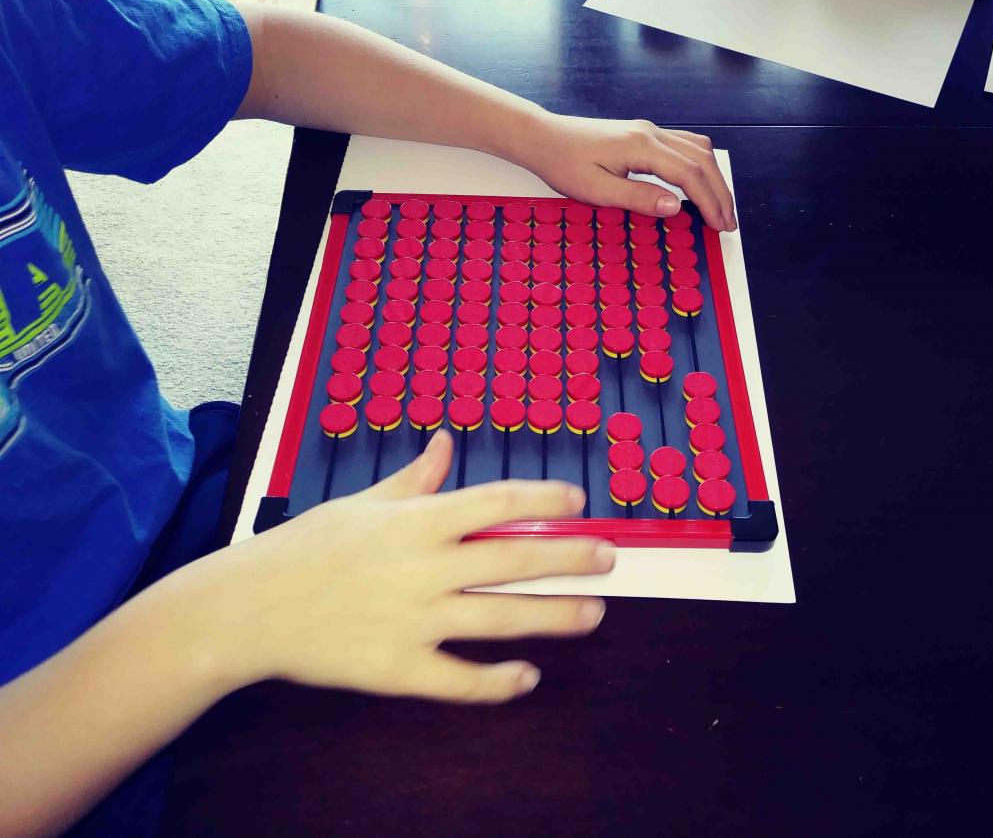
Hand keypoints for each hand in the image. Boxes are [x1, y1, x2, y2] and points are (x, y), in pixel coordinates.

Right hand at [207, 431, 612, 702]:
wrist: (248, 608)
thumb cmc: (306, 548)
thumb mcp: (360, 503)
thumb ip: (412, 479)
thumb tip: (445, 444)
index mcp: (416, 520)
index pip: (496, 501)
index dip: (544, 500)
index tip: (579, 500)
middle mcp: (423, 567)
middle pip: (514, 558)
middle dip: (570, 557)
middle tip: (610, 558)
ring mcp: (414, 620)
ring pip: (502, 616)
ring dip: (555, 616)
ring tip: (593, 614)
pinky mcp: (398, 668)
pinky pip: (461, 679)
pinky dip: (499, 681)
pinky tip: (528, 676)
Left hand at [517, 112, 736, 232]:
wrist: (544, 138)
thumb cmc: (564, 164)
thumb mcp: (597, 191)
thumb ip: (638, 198)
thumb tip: (676, 207)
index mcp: (641, 146)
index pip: (690, 174)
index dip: (710, 202)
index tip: (720, 226)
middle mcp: (651, 133)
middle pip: (702, 160)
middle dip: (720, 193)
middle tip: (729, 223)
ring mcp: (650, 131)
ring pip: (698, 150)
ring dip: (714, 178)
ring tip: (721, 207)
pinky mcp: (645, 134)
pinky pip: (686, 145)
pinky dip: (701, 165)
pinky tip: (702, 182)